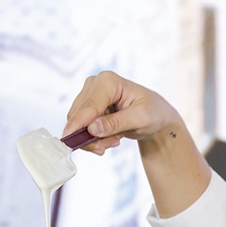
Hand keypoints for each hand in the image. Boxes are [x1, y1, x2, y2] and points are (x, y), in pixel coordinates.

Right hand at [63, 70, 210, 216]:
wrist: (156, 115)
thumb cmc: (153, 112)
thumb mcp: (140, 119)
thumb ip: (116, 123)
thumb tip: (92, 128)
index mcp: (108, 81)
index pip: (89, 106)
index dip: (79, 124)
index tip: (69, 140)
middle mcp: (95, 84)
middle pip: (79, 116)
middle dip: (92, 136)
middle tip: (112, 145)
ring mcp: (89, 95)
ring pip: (77, 124)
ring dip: (95, 139)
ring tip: (115, 141)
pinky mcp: (87, 107)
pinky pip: (81, 128)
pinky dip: (94, 138)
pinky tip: (111, 139)